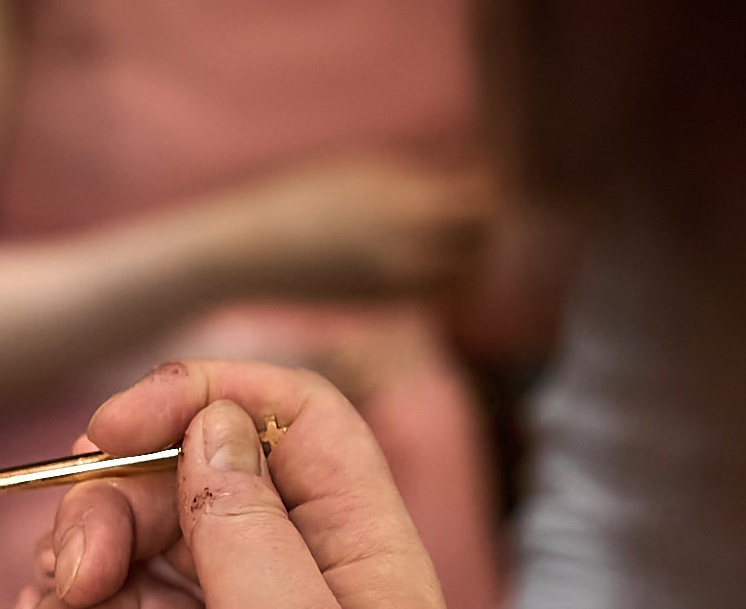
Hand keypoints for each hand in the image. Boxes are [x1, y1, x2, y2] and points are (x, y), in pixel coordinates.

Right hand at [18, 360, 485, 608]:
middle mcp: (277, 601)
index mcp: (346, 563)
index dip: (196, 398)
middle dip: (100, 526)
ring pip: (107, 582)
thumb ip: (247, 527)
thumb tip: (215, 422)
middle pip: (169, 496)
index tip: (107, 428)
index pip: (287, 422)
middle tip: (73, 593)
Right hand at [210, 153, 495, 300]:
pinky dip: (448, 273)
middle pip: (482, 242)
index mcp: (406, 213)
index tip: (481, 166)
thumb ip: (424, 182)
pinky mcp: (388, 306)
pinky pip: (440, 292)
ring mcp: (400, 287)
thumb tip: (473, 178)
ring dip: (472, 250)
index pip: (482, 203)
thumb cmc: (307, 199)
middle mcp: (409, 256)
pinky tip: (429, 250)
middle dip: (485, 218)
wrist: (256, 256)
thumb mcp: (367, 174)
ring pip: (467, 274)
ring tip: (455, 224)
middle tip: (474, 193)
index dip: (489, 183)